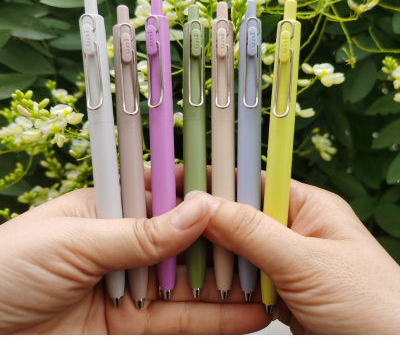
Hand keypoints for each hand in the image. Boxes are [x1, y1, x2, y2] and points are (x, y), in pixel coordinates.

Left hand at [0, 170, 268, 334]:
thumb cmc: (7, 268)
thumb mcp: (76, 242)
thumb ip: (141, 232)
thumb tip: (199, 209)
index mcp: (110, 209)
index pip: (167, 194)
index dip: (204, 193)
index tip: (243, 193)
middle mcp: (125, 245)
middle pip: (186, 241)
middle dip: (226, 242)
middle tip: (268, 242)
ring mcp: (131, 287)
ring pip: (190, 283)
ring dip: (229, 283)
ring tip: (269, 280)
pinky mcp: (132, 326)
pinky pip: (181, 321)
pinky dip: (215, 319)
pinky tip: (246, 313)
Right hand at [195, 171, 399, 333]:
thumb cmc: (373, 305)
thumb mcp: (306, 262)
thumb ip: (252, 232)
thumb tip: (205, 206)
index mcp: (307, 206)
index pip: (252, 182)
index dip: (216, 180)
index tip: (181, 182)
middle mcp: (293, 229)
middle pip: (239, 216)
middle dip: (207, 222)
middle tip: (172, 224)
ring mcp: (284, 260)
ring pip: (235, 248)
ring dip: (213, 255)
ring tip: (180, 254)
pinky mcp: (277, 289)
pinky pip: (241, 277)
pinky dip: (223, 280)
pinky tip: (203, 282)